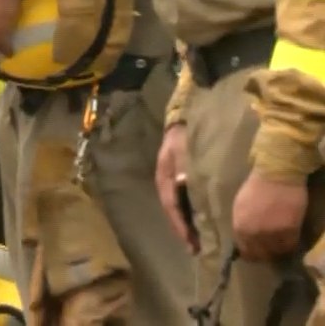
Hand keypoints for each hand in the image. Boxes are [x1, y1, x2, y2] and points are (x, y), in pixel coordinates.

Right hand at [154, 123, 196, 252]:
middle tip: (198, 249)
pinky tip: (204, 220)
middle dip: (186, 230)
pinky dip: (195, 213)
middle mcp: (168, 184)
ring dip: (190, 224)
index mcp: (164, 178)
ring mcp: (176, 182)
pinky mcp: (185, 180)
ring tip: (201, 240)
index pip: (172, 207)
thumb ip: (183, 168)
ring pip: (181, 208)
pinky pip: (188, 201)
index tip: (191, 243)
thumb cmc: (185, 136)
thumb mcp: (182, 151)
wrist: (185, 120)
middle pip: (175, 212)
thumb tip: (184, 185)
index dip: (181, 226)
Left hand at [233, 171, 307, 260]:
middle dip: (264, 254)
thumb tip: (245, 238)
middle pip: (261, 254)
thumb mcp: (240, 207)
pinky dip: (289, 244)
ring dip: (277, 250)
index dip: (251, 253)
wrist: (276, 176)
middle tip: (269, 251)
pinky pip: (290, 245)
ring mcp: (273, 233)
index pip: (245, 250)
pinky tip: (288, 240)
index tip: (255, 254)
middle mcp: (255, 234)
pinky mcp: (290, 230)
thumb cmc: (255, 187)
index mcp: (240, 227)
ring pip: (277, 251)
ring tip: (278, 245)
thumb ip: (242, 224)